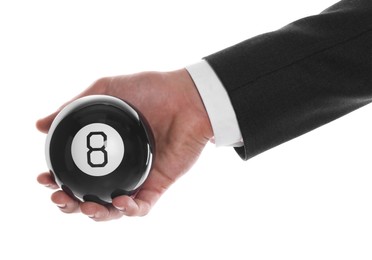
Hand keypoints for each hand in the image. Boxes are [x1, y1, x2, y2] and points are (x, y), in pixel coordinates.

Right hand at [37, 69, 212, 220]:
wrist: (187, 97)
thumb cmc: (150, 89)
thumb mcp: (106, 91)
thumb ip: (74, 107)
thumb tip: (39, 125)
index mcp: (106, 149)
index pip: (76, 170)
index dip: (57, 179)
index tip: (45, 177)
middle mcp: (120, 166)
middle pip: (89, 194)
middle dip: (70, 203)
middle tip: (60, 198)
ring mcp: (139, 176)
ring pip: (113, 207)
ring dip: (96, 214)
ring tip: (86, 208)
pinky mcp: (159, 184)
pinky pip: (143, 205)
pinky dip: (129, 209)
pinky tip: (119, 201)